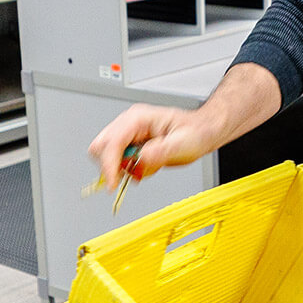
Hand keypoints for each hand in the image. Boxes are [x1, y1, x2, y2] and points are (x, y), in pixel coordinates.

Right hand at [86, 104, 229, 190]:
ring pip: (104, 153)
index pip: (113, 141)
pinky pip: (116, 159)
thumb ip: (161, 151)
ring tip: (142, 171)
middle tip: (124, 179)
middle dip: (110, 166)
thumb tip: (141, 159)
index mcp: (139, 118)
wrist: (202, 132)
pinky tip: (144, 169)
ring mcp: (128, 132)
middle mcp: (129, 123)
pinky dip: (125, 169)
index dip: (109, 165)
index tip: (113, 184)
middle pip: (101, 145)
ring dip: (119, 168)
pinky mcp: (130, 143)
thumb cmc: (195, 132)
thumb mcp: (183, 144)